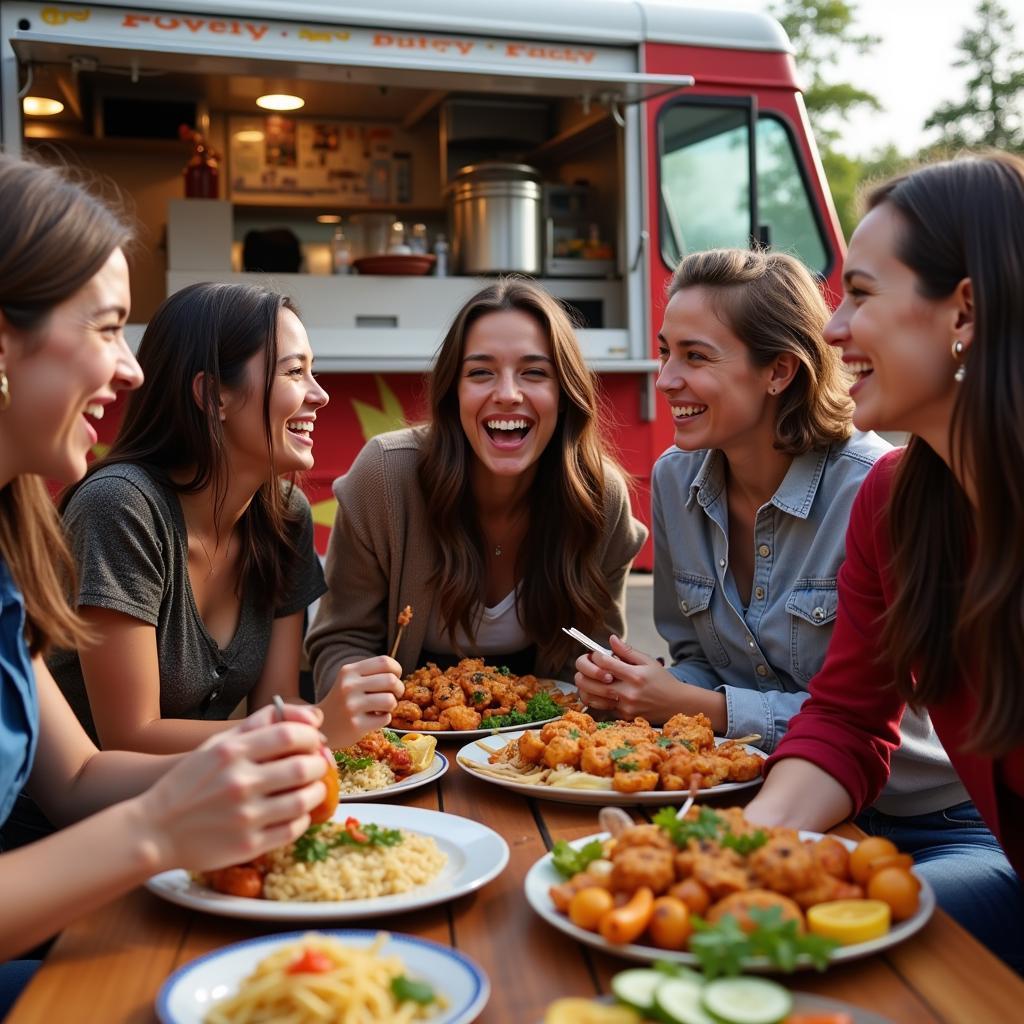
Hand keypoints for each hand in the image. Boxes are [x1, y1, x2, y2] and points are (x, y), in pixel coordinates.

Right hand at [134, 703, 327, 872]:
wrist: (154, 831)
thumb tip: (308, 716)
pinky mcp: (248, 845)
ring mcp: (245, 817)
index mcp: (232, 753)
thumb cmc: (189, 783)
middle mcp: (239, 783)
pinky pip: (293, 830)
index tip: (314, 742)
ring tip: (312, 789)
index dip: (311, 737)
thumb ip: (259, 725)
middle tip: (317, 766)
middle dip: (319, 765)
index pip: (289, 736)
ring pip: (303, 801)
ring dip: (317, 793)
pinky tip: (297, 812)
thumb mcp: (216, 746)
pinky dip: (303, 819)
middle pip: (302, 768)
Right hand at [321, 655, 404, 745]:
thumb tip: (398, 673)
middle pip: (391, 680)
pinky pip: (385, 718)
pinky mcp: (356, 725)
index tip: (394, 678)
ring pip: (390, 700)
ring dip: (392, 705)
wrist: (322, 727)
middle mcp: (349, 686)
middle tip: (393, 695)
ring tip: (382, 708)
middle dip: (398, 689)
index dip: (396, 670)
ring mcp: (351, 706)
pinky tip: (373, 719)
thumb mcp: (350, 680)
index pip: (385, 662)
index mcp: (349, 671)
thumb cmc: (343, 701)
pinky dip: (384, 719)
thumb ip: (372, 673)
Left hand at [574, 635, 725, 728]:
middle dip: (584, 673)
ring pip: (593, 698)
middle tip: (583, 668)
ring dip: (585, 688)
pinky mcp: (624, 717)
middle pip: (595, 682)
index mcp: (635, 675)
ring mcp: (625, 707)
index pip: (605, 663)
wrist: (677, 705)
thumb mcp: (649, 662)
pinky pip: (602, 708)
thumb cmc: (662, 681)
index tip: (596, 654)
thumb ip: (628, 651)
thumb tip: (611, 639)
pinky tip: (596, 691)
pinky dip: (595, 699)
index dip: (596, 656)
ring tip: (586, 680)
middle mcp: (629, 692)